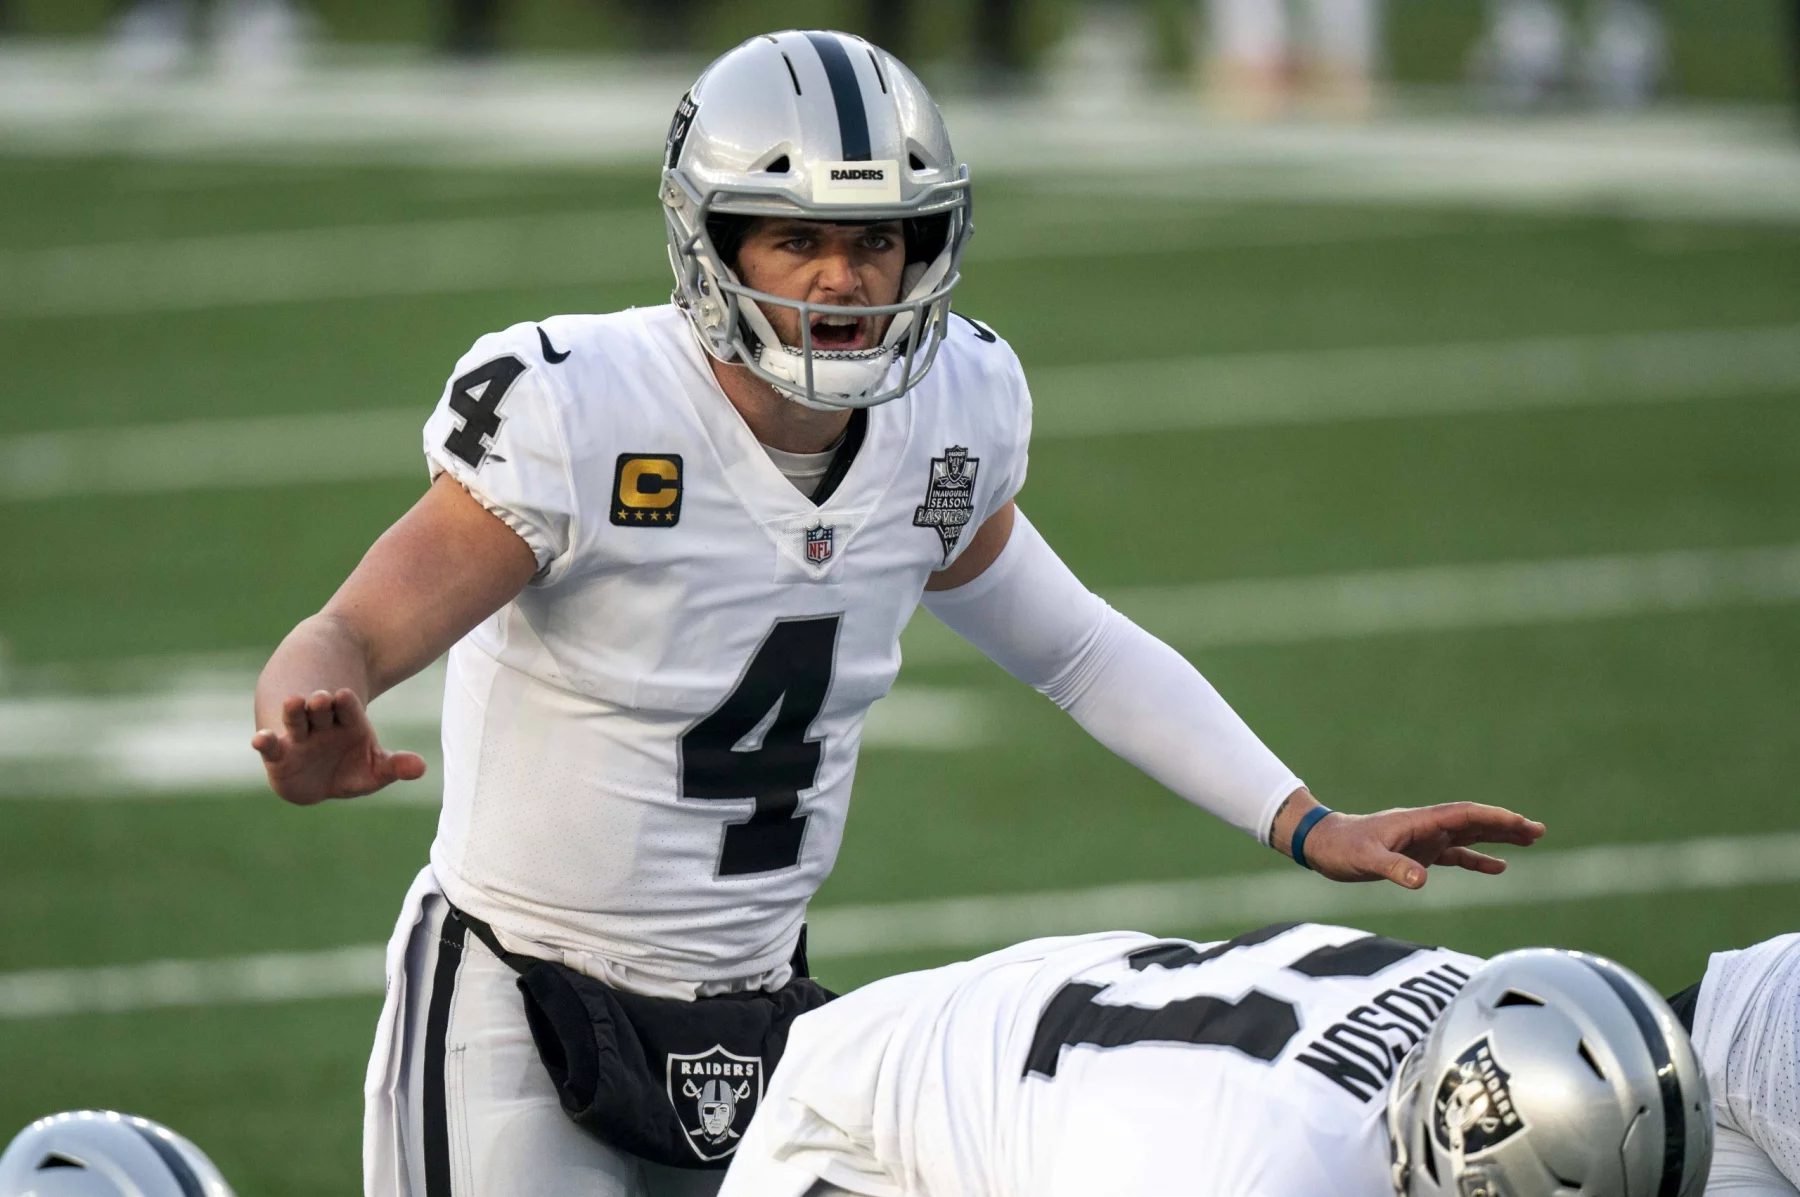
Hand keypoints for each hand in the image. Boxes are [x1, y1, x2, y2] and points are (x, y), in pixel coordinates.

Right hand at [251, 688, 425, 804]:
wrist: (318, 779)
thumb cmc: (350, 769)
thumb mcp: (375, 769)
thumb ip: (395, 767)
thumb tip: (421, 768)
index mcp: (348, 722)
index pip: (348, 708)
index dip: (346, 703)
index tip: (345, 695)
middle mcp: (321, 724)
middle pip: (321, 710)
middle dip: (321, 703)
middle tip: (322, 696)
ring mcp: (299, 737)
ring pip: (297, 720)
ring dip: (295, 712)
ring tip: (294, 702)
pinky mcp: (280, 755)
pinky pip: (272, 747)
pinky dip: (266, 742)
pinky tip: (260, 738)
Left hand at [1297, 802, 1544, 888]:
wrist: (1323, 845)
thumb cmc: (1342, 848)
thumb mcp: (1366, 860)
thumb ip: (1394, 868)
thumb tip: (1421, 881)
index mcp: (1418, 822)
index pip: (1463, 816)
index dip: (1492, 819)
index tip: (1519, 822)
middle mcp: (1426, 828)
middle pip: (1473, 823)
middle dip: (1505, 825)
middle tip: (1538, 830)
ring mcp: (1425, 840)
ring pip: (1469, 836)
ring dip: (1498, 838)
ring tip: (1530, 840)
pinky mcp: (1420, 854)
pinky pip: (1456, 855)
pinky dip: (1478, 859)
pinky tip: (1499, 867)